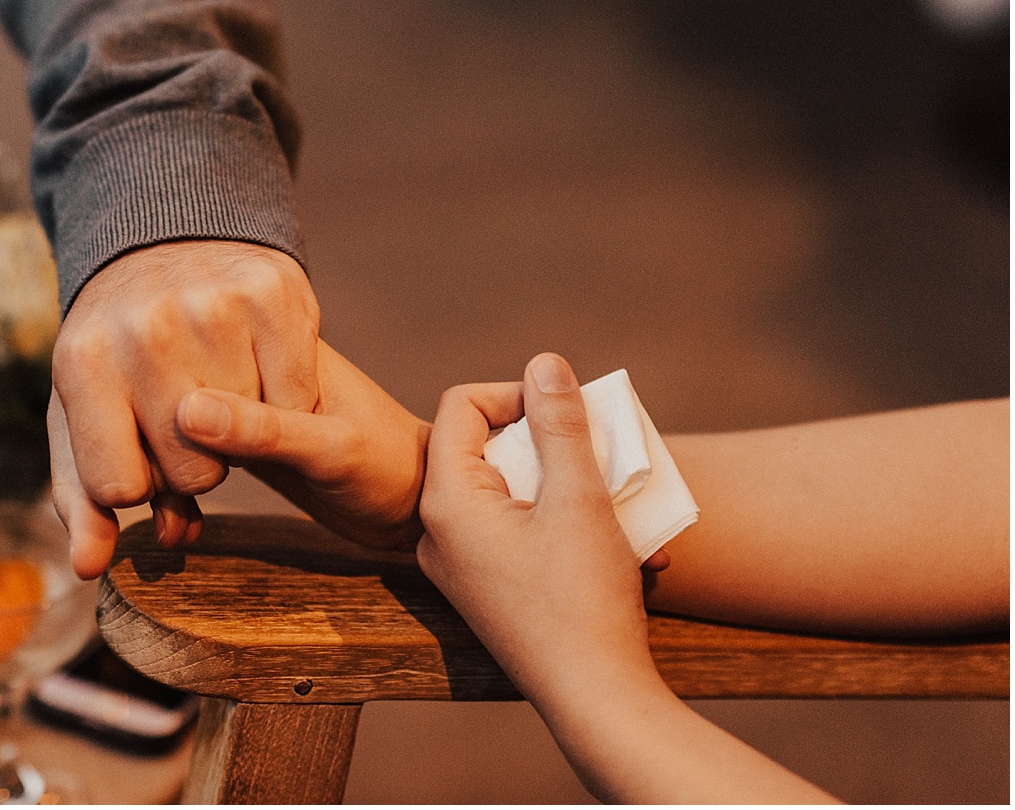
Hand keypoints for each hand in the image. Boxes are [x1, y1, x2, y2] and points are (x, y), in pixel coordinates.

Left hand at [48, 240, 319, 578]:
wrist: (169, 244)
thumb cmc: (121, 355)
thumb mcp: (84, 415)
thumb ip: (82, 497)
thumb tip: (92, 567)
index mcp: (81, 362)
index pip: (119, 488)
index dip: (139, 483)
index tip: (141, 449)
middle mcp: (143, 329)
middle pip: (192, 472)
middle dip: (193, 462)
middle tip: (187, 415)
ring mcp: (210, 306)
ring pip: (247, 440)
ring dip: (242, 429)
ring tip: (221, 383)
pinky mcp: (273, 291)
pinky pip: (295, 399)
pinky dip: (286, 398)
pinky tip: (261, 367)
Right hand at [175, 340, 430, 550]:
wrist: (409, 499)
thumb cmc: (392, 463)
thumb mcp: (332, 448)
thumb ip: (265, 429)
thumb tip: (188, 412)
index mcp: (270, 333)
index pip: (192, 365)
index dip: (186, 421)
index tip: (213, 459)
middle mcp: (241, 358)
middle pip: (163, 400)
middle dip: (166, 459)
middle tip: (199, 490)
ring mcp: (229, 399)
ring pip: (161, 431)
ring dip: (161, 482)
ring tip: (184, 513)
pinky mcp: (224, 437)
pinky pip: (174, 458)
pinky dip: (169, 496)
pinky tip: (181, 523)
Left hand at [415, 353, 656, 708]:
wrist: (595, 698)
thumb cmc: (583, 599)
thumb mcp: (578, 497)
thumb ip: (560, 424)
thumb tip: (545, 363)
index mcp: (445, 502)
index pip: (462, 406)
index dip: (516, 392)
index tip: (568, 410)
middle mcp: (438, 531)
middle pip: (485, 446)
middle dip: (551, 442)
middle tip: (603, 454)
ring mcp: (460, 563)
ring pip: (509, 489)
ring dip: (569, 484)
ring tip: (624, 503)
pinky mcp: (486, 586)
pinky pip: (517, 529)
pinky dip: (565, 523)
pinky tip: (625, 547)